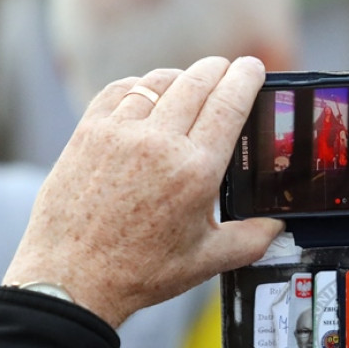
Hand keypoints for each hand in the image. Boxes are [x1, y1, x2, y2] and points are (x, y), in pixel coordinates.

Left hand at [3, 56, 282, 326]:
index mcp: (195, 171)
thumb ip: (252, 239)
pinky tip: (147, 95)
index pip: (229, 102)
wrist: (71, 279)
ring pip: (158, 81)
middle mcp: (158, 143)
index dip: (246, 77)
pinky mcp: (87, 133)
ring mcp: (119, 133)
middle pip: (197, 81)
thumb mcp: (207, 260)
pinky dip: (140, 86)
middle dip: (219, 69)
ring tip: (190, 84)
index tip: (253, 68)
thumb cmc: (138, 272)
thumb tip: (277, 225)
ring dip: (181, 77)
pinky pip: (120, 90)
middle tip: (228, 70)